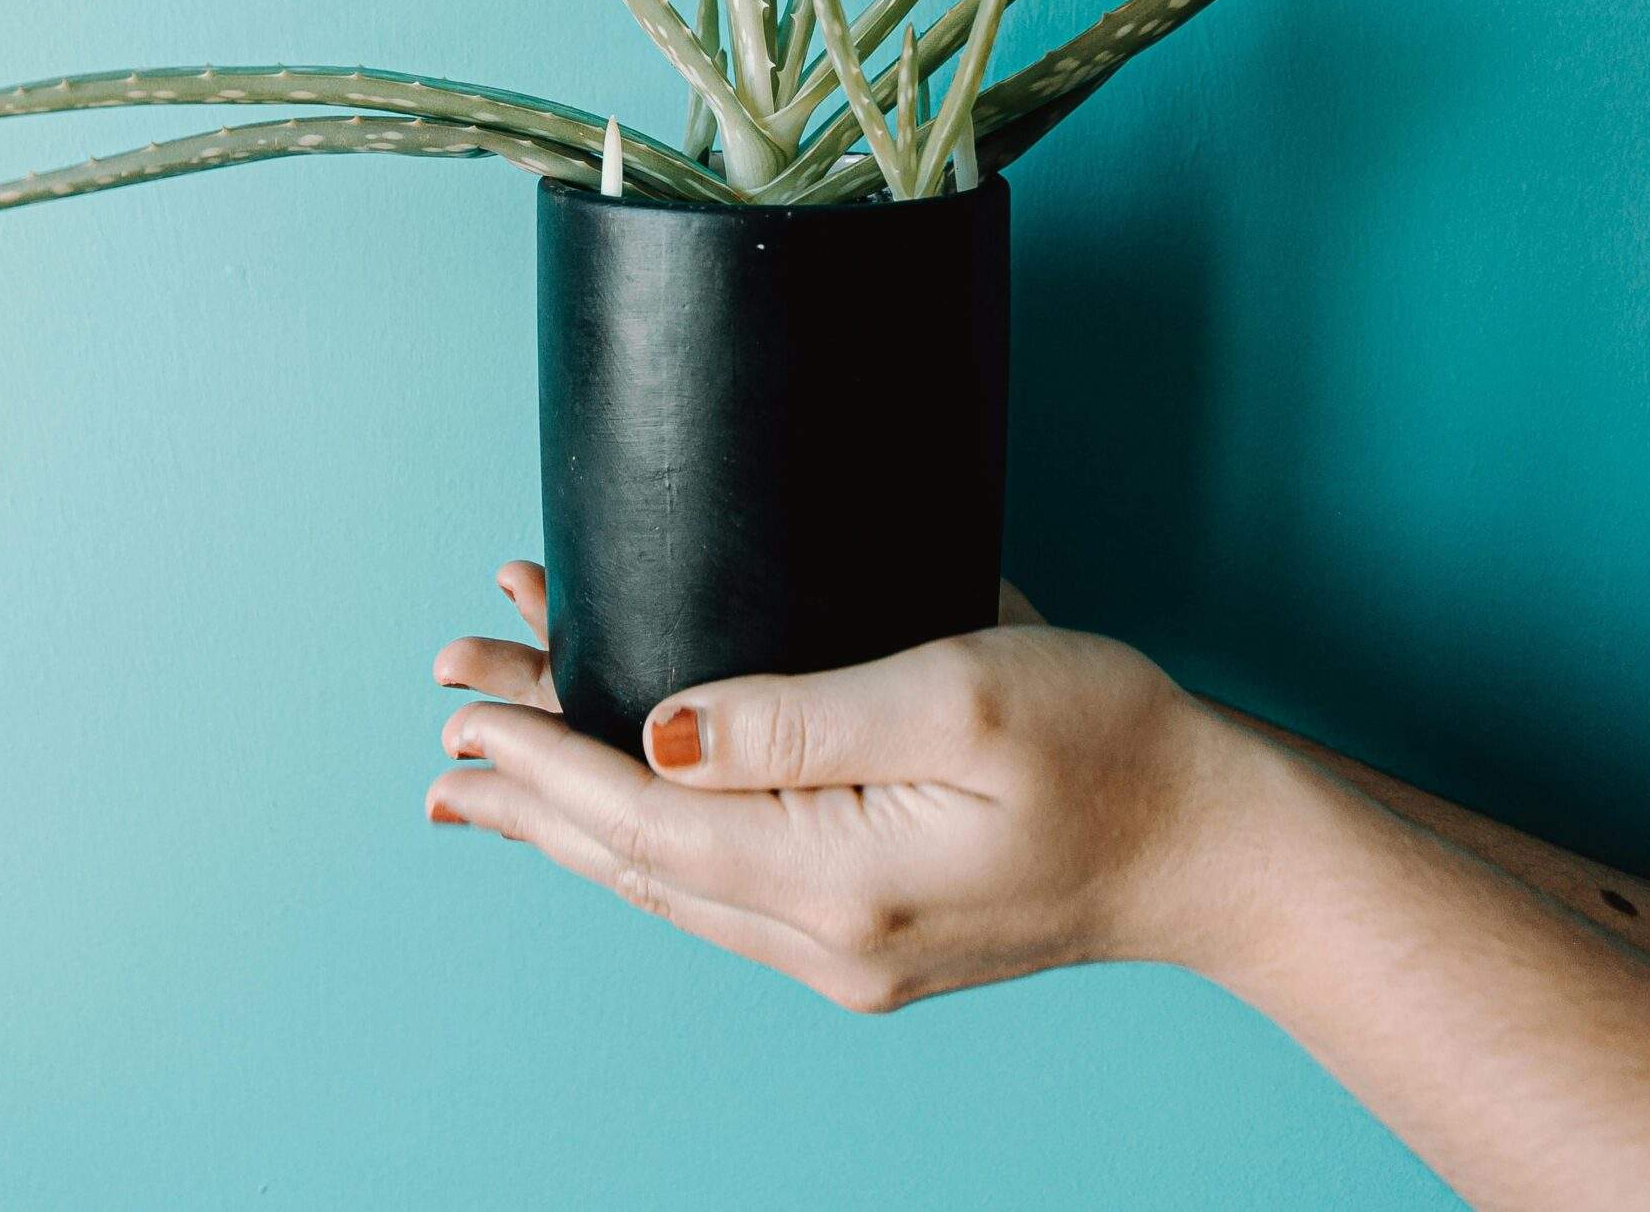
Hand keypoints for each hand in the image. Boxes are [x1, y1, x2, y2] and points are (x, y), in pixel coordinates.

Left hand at [427, 562, 1295, 1011]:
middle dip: (526, 797)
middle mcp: (824, 941)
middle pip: (633, 863)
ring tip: (486, 779)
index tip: (464, 709)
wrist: (1212, 846)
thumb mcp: (962, 695)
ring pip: (667, 884)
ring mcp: (846, 954)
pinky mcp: (869, 941)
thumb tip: (662, 731)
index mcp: (837, 879)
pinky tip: (623, 809)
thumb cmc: (1113, 748)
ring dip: (572, 822)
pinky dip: (648, 839)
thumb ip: (801, 714)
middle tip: (437, 746)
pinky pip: (720, 890)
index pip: (643, 817)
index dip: (542, 760)